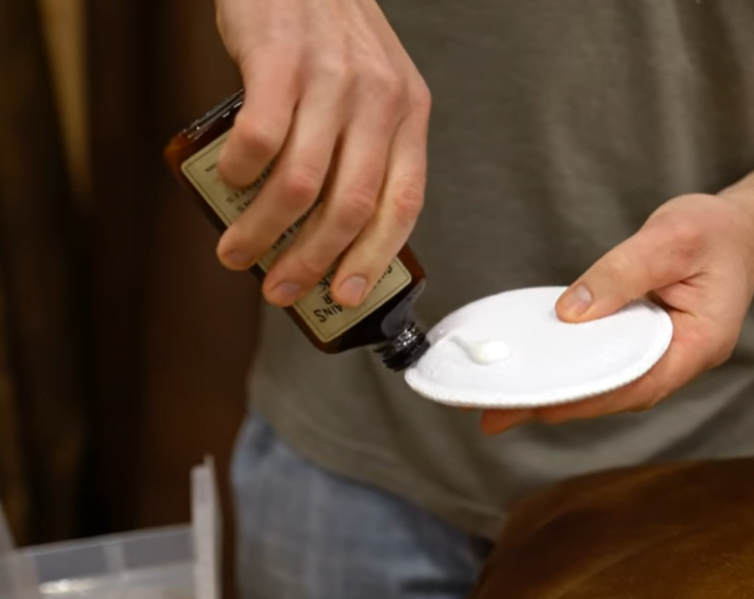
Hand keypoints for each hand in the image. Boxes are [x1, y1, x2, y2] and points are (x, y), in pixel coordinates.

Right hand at [213, 0, 430, 306]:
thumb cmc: (328, 32)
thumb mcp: (373, 87)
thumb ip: (365, 149)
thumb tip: (333, 231)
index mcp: (407, 112)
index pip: (403, 203)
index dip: (374, 258)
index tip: (348, 294)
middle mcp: (378, 98)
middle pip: (351, 206)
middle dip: (312, 262)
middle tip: (281, 288)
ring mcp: (330, 79)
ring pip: (301, 185)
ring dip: (263, 232)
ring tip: (237, 250)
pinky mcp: (279, 60)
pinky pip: (260, 139)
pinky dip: (240, 173)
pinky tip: (231, 181)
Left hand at [479, 193, 753, 434]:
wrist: (744, 228)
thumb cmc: (716, 230)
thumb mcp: (670, 238)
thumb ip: (621, 273)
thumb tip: (570, 313)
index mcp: (701, 343)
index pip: (638, 383)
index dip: (587, 397)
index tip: (538, 404)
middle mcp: (684, 359)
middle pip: (618, 393)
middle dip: (560, 405)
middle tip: (497, 415)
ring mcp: (667, 354)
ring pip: (612, 382)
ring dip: (563, 391)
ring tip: (506, 401)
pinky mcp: (649, 341)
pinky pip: (610, 361)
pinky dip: (576, 365)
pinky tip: (541, 366)